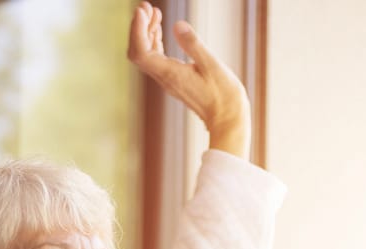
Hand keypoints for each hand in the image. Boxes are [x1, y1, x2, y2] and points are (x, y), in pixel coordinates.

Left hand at [127, 1, 250, 157]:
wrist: (228, 120)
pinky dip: (156, 41)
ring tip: (153, 11)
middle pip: (139, 51)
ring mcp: (168, 79)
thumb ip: (194, 45)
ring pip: (147, 54)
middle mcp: (164, 77)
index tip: (143, 10)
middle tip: (145, 6)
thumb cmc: (223, 96)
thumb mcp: (212, 66)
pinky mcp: (175, 79)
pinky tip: (161, 29)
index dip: (137, 30)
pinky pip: (157, 58)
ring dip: (147, 32)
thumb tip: (178, 24)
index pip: (140, 51)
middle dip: (138, 27)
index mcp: (170, 74)